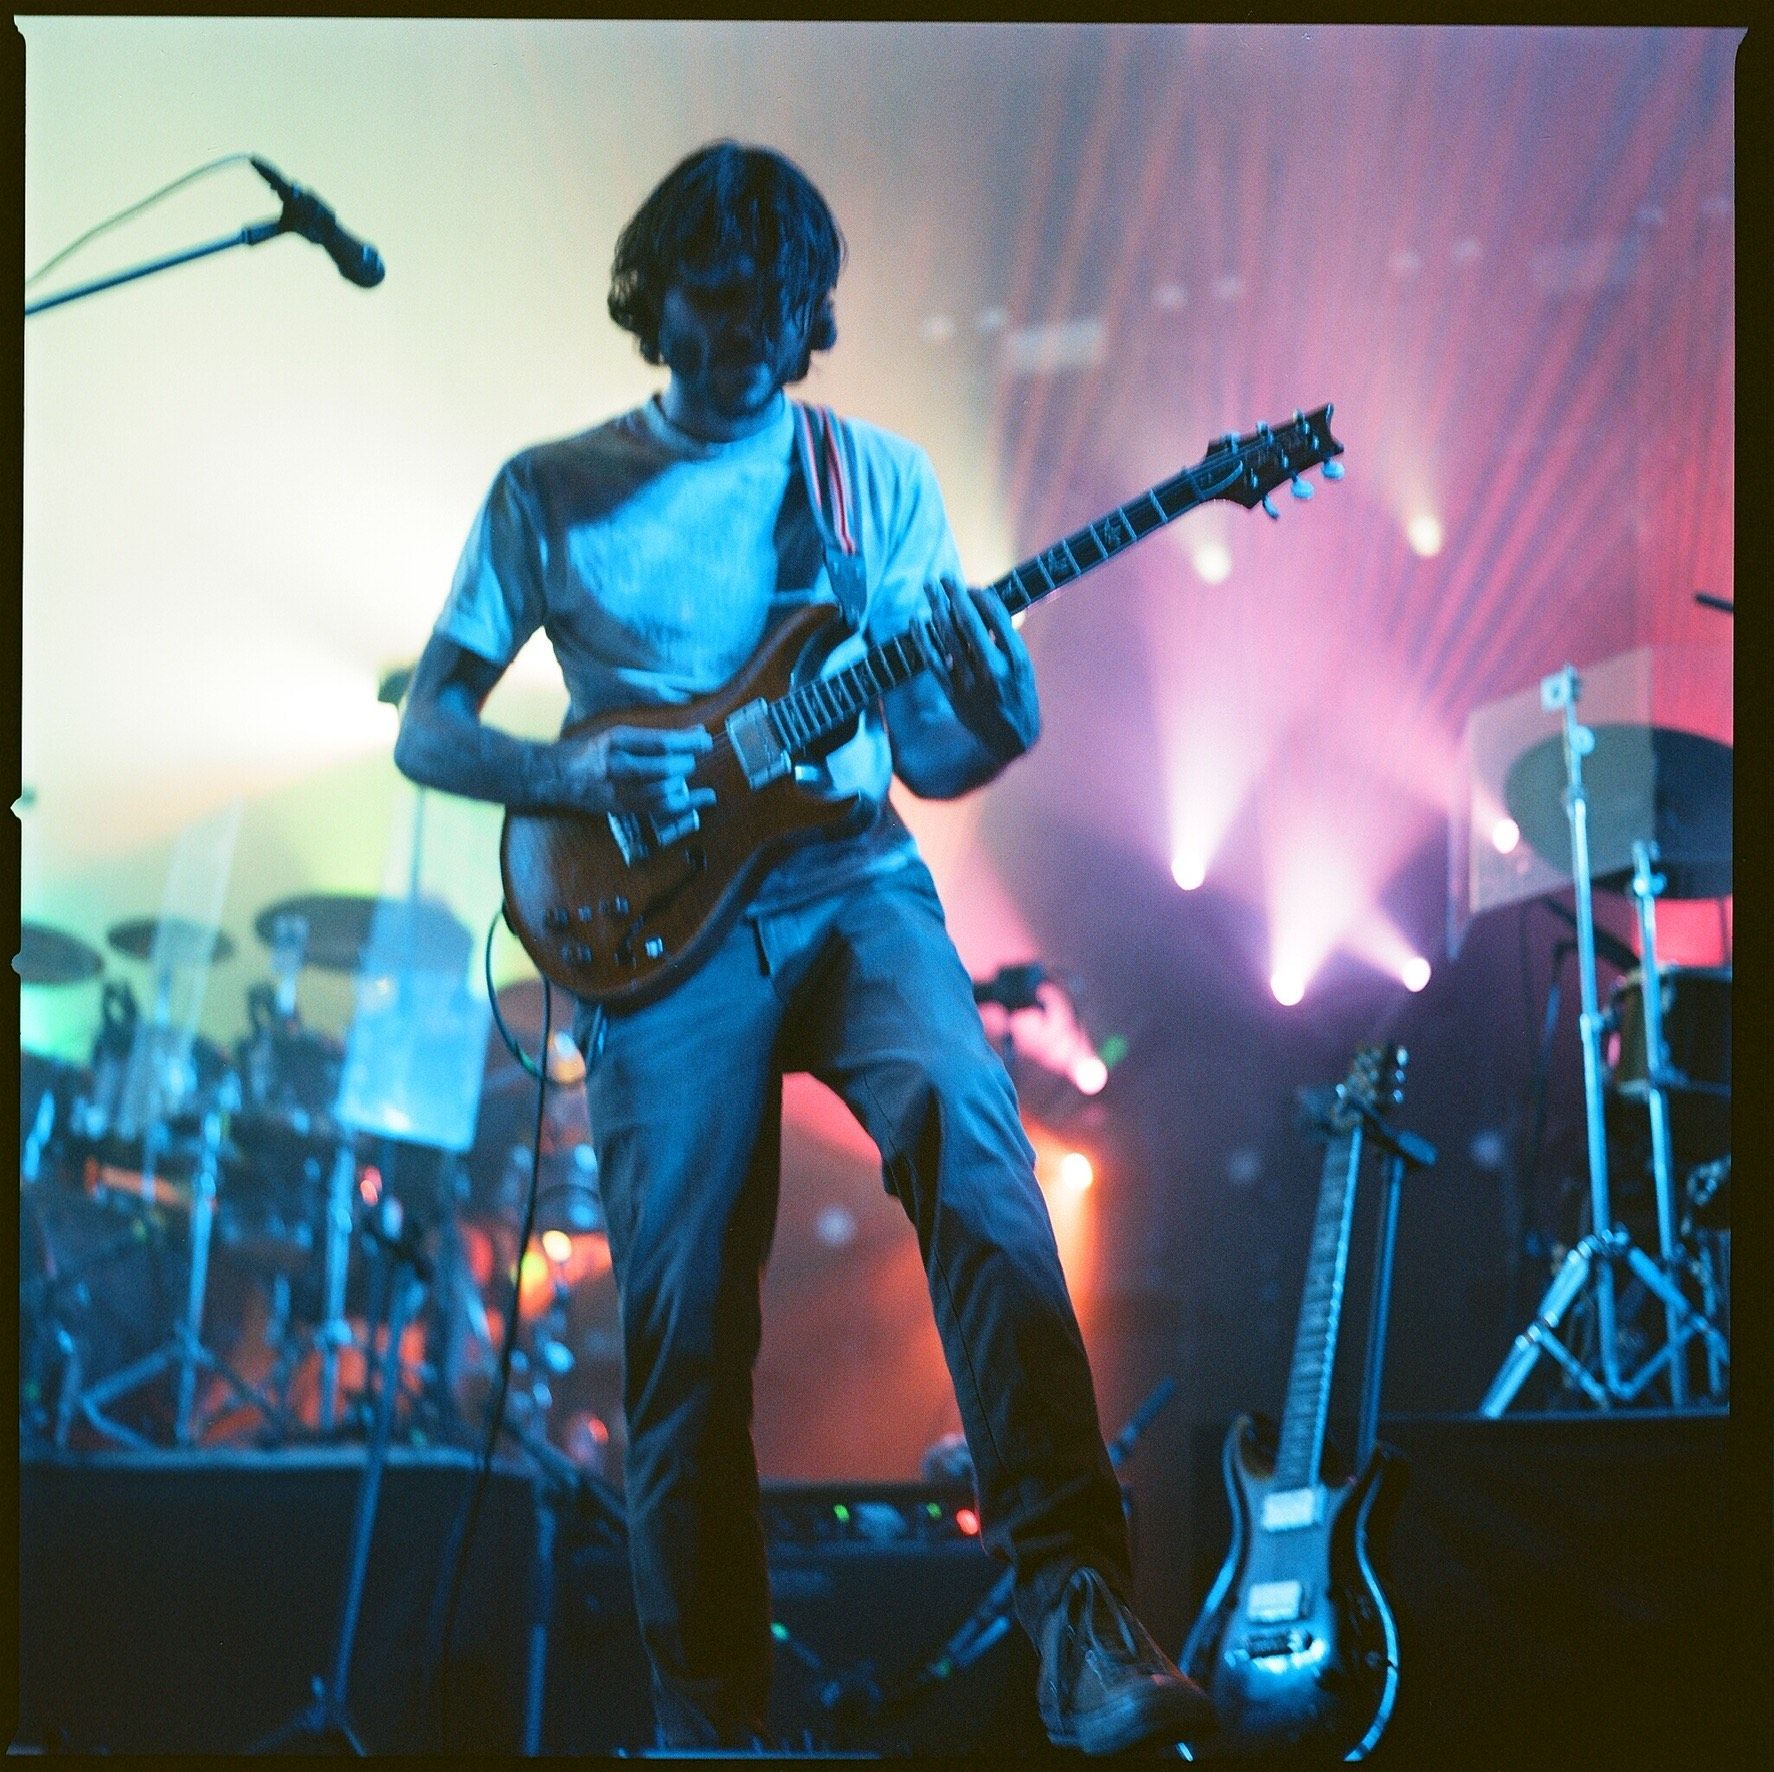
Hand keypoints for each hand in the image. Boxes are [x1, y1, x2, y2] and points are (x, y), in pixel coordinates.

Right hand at [553, 723, 715, 818]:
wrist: (550, 775)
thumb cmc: (584, 750)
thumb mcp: (608, 734)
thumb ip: (645, 736)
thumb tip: (691, 734)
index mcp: (613, 739)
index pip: (659, 742)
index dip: (686, 743)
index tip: (704, 739)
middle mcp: (614, 765)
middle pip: (663, 768)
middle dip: (684, 764)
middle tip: (691, 761)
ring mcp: (615, 790)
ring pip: (661, 790)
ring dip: (682, 785)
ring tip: (689, 779)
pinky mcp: (618, 807)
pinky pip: (655, 809)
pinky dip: (681, 805)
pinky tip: (698, 801)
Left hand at [923, 575, 1039, 762]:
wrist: (1009, 739)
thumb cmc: (1019, 697)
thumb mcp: (1024, 668)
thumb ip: (1006, 640)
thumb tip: (984, 605)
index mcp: (1017, 659)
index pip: (996, 616)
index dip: (980, 596)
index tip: (970, 587)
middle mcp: (994, 669)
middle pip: (969, 623)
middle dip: (954, 596)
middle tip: (943, 579)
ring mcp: (972, 681)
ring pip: (949, 638)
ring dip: (937, 609)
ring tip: (929, 589)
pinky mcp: (954, 692)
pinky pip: (934, 660)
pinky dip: (923, 639)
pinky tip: (916, 621)